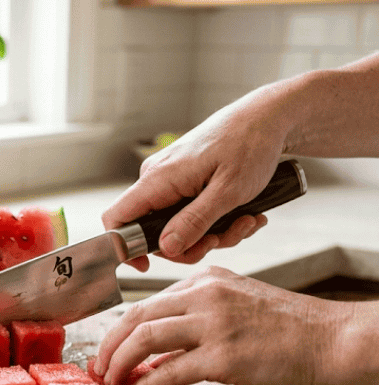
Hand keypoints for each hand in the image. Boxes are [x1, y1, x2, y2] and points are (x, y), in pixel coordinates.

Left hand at [91, 266, 352, 384]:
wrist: (337, 341)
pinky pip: (169, 368)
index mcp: (206, 280)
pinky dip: (146, 383)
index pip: (147, 302)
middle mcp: (206, 295)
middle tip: (99, 367)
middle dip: (109, 345)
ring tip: (111, 381)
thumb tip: (159, 348)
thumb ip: (199, 317)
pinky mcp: (224, 355)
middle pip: (135, 316)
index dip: (120, 329)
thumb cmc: (293, 330)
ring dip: (120, 363)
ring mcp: (214, 324)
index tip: (109, 349)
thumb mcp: (239, 304)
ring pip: (144, 338)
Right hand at [103, 92, 288, 269]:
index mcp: (158, 179)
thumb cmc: (250, 145)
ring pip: (177, 226)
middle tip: (222, 239)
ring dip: (213, 234)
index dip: (124, 246)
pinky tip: (244, 214)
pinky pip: (190, 213)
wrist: (267, 119)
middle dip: (191, 244)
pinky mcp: (185, 182)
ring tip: (246, 221)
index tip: (147, 265)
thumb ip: (194, 222)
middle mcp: (157, 180)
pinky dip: (217, 221)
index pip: (117, 218)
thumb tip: (166, 248)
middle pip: (153, 231)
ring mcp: (171, 181)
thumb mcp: (228, 192)